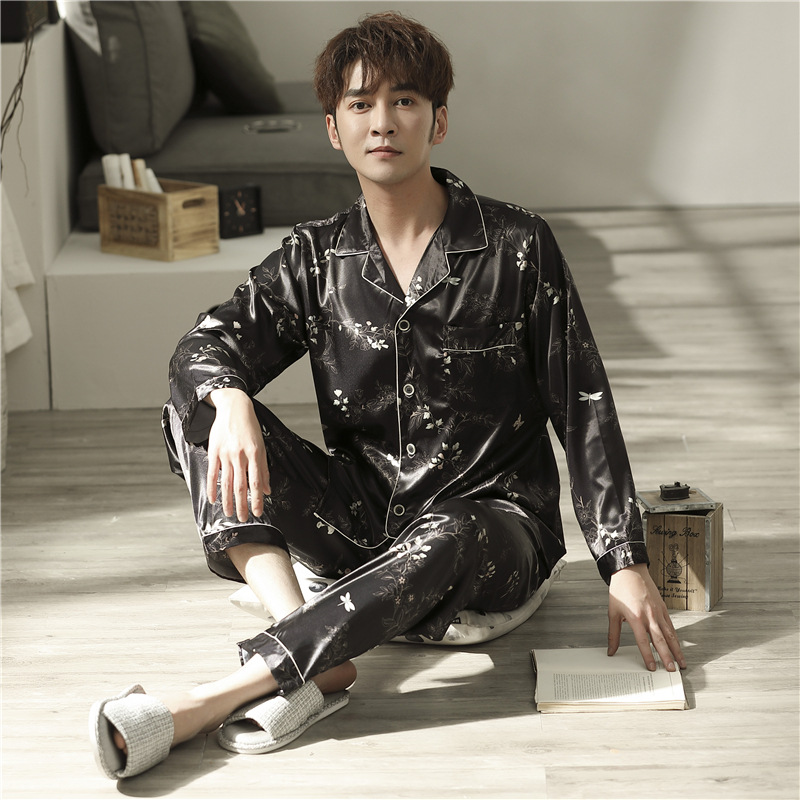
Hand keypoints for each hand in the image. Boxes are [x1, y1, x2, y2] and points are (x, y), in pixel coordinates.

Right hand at [206, 388, 270, 521]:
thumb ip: (263, 469)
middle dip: (242, 505)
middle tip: (243, 519)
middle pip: (240, 486)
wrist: (234, 407)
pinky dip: (212, 488)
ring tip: (229, 513)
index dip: (257, 499)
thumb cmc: (250, 427)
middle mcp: (240, 455)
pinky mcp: (214, 452)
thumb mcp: (262, 446)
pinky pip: (213, 473)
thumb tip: (267, 490)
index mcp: (255, 454)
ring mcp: (226, 454)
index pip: (256, 482)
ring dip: (228, 501)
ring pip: (226, 483)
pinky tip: (213, 499)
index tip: (258, 512)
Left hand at [608, 563, 686, 671]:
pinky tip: (678, 645)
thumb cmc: (620, 589)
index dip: (648, 655)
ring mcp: (658, 612)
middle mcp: (649, 615)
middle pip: (660, 640)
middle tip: (671, 670)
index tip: (651, 667)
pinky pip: (671, 625)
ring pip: (670, 634)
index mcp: (635, 617)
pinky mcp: (663, 608)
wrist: (630, 571)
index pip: (643, 641)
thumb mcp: (613, 612)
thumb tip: (611, 650)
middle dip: (667, 657)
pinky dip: (676, 637)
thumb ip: (613, 634)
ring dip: (676, 650)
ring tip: (681, 662)